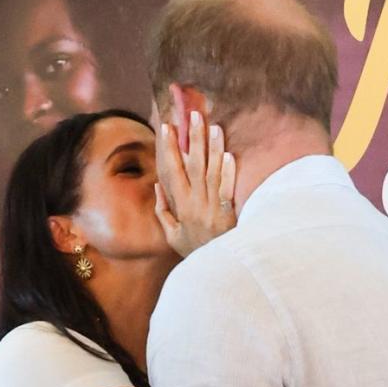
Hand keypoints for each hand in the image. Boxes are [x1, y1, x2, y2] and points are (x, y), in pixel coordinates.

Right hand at [155, 110, 237, 256]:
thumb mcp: (172, 236)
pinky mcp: (229, 213)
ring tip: (213, 126)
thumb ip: (163, 211)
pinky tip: (229, 155)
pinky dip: (228, 172)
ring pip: (212, 172)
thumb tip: (158, 187)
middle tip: (193, 115)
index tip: (167, 126)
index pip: (172, 170)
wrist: (217, 272)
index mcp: (180, 205)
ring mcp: (213, 207)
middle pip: (193, 164)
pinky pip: (228, 189)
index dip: (169, 148)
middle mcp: (195, 202)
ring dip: (212, 148)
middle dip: (192, 138)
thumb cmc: (196, 252)